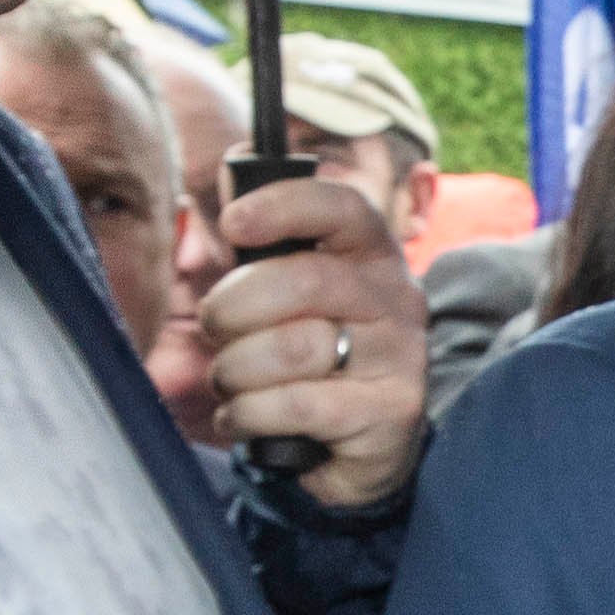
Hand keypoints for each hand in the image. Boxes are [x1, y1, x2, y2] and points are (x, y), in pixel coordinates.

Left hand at [200, 164, 429, 507]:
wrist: (364, 448)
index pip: (342, 208)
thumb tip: (233, 167)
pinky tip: (243, 418)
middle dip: (232, 308)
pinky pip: (296, 405)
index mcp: (371, 256)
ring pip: (293, 349)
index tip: (232, 223)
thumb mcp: (294, 295)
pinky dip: (248, 414)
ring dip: (235, 370)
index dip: (283, 206)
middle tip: (213, 329)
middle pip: (302, 282)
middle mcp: (396, 300)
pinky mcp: (391, 414)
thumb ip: (267, 242)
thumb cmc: (315, 356)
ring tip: (230, 382)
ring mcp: (400, 358)